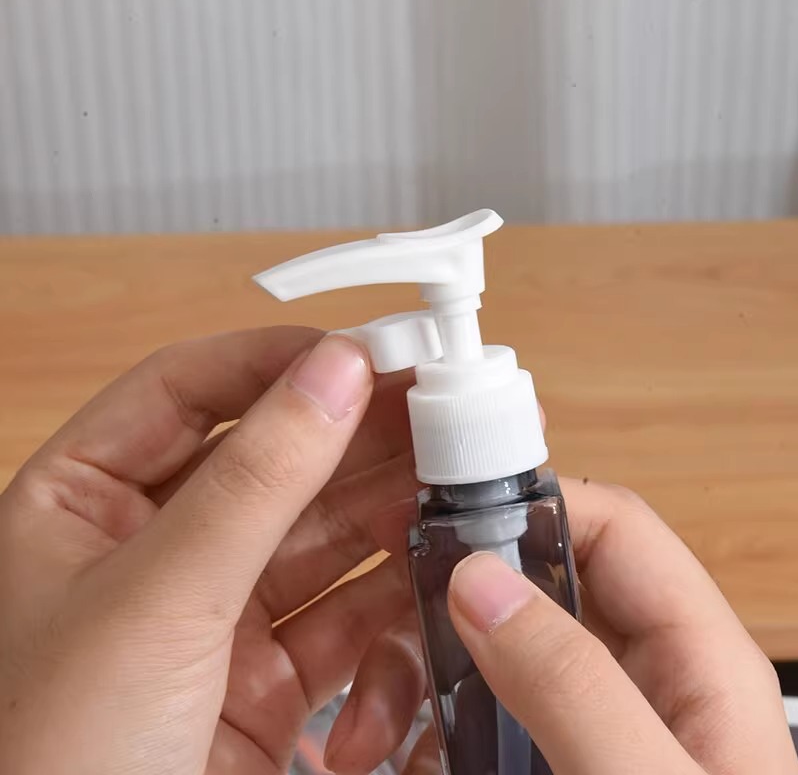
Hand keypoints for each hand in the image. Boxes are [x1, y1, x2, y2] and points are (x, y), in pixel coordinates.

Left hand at [0, 328, 418, 774]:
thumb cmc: (56, 763)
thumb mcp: (160, 599)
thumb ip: (256, 479)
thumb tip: (337, 373)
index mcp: (86, 500)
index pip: (189, 389)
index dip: (278, 360)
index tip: (364, 349)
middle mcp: (156, 545)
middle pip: (276, 458)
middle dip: (358, 439)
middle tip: (438, 412)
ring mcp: (218, 609)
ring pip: (325, 535)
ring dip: (391, 517)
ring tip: (456, 491)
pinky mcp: (271, 675)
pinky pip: (347, 619)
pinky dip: (389, 617)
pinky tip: (421, 607)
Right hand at [327, 480, 797, 773]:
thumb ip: (573, 686)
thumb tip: (483, 580)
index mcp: (692, 659)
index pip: (611, 529)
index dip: (532, 507)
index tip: (444, 523)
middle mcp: (635, 675)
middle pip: (532, 584)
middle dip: (447, 602)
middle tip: (379, 637)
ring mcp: (580, 718)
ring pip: (486, 648)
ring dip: (416, 672)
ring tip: (365, 731)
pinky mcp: (537, 757)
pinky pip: (468, 712)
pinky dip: (420, 728)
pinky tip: (387, 760)